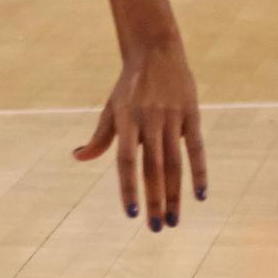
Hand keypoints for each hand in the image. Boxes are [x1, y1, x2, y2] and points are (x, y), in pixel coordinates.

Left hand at [73, 36, 205, 228]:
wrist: (156, 50)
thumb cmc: (130, 86)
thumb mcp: (111, 108)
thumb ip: (99, 137)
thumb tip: (78, 157)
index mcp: (125, 120)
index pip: (126, 160)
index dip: (128, 187)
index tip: (130, 214)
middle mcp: (149, 120)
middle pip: (152, 168)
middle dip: (154, 200)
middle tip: (156, 228)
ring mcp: (171, 117)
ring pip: (174, 162)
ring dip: (174, 194)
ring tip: (173, 219)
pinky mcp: (191, 114)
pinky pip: (196, 148)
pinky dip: (199, 172)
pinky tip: (200, 195)